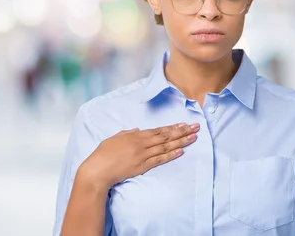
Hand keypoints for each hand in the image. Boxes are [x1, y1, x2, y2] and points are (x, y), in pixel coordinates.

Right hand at [77, 123, 198, 189]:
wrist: (98, 170)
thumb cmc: (103, 154)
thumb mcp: (115, 138)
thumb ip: (128, 133)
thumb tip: (138, 130)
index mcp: (135, 136)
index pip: (158, 130)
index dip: (172, 127)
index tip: (184, 124)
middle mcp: (142, 143)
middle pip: (165, 136)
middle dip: (182, 131)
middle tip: (196, 127)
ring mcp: (143, 155)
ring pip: (166, 146)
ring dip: (180, 141)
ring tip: (193, 138)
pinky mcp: (142, 166)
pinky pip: (160, 159)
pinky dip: (171, 155)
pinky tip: (181, 151)